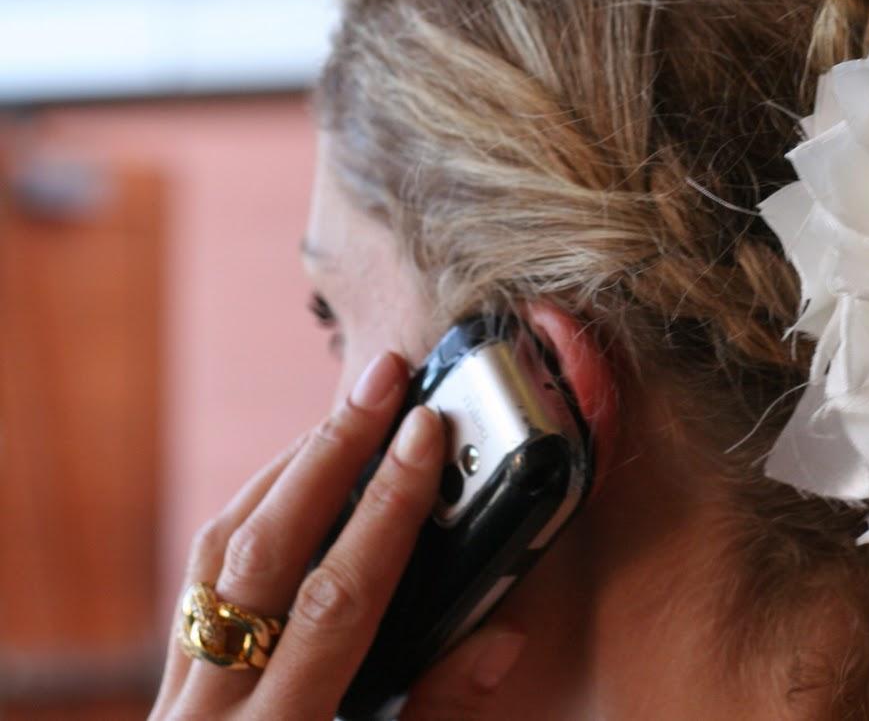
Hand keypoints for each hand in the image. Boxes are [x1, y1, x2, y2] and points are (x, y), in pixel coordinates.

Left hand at [150, 352, 527, 719]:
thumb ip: (437, 717)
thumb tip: (501, 636)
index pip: (337, 600)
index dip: (387, 510)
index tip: (426, 435)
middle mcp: (212, 708)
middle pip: (265, 551)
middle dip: (329, 453)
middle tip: (380, 377)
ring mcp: (181, 692)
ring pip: (220, 552)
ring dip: (289, 469)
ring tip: (346, 409)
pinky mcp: (173, 683)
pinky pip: (205, 576)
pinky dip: (254, 513)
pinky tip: (298, 480)